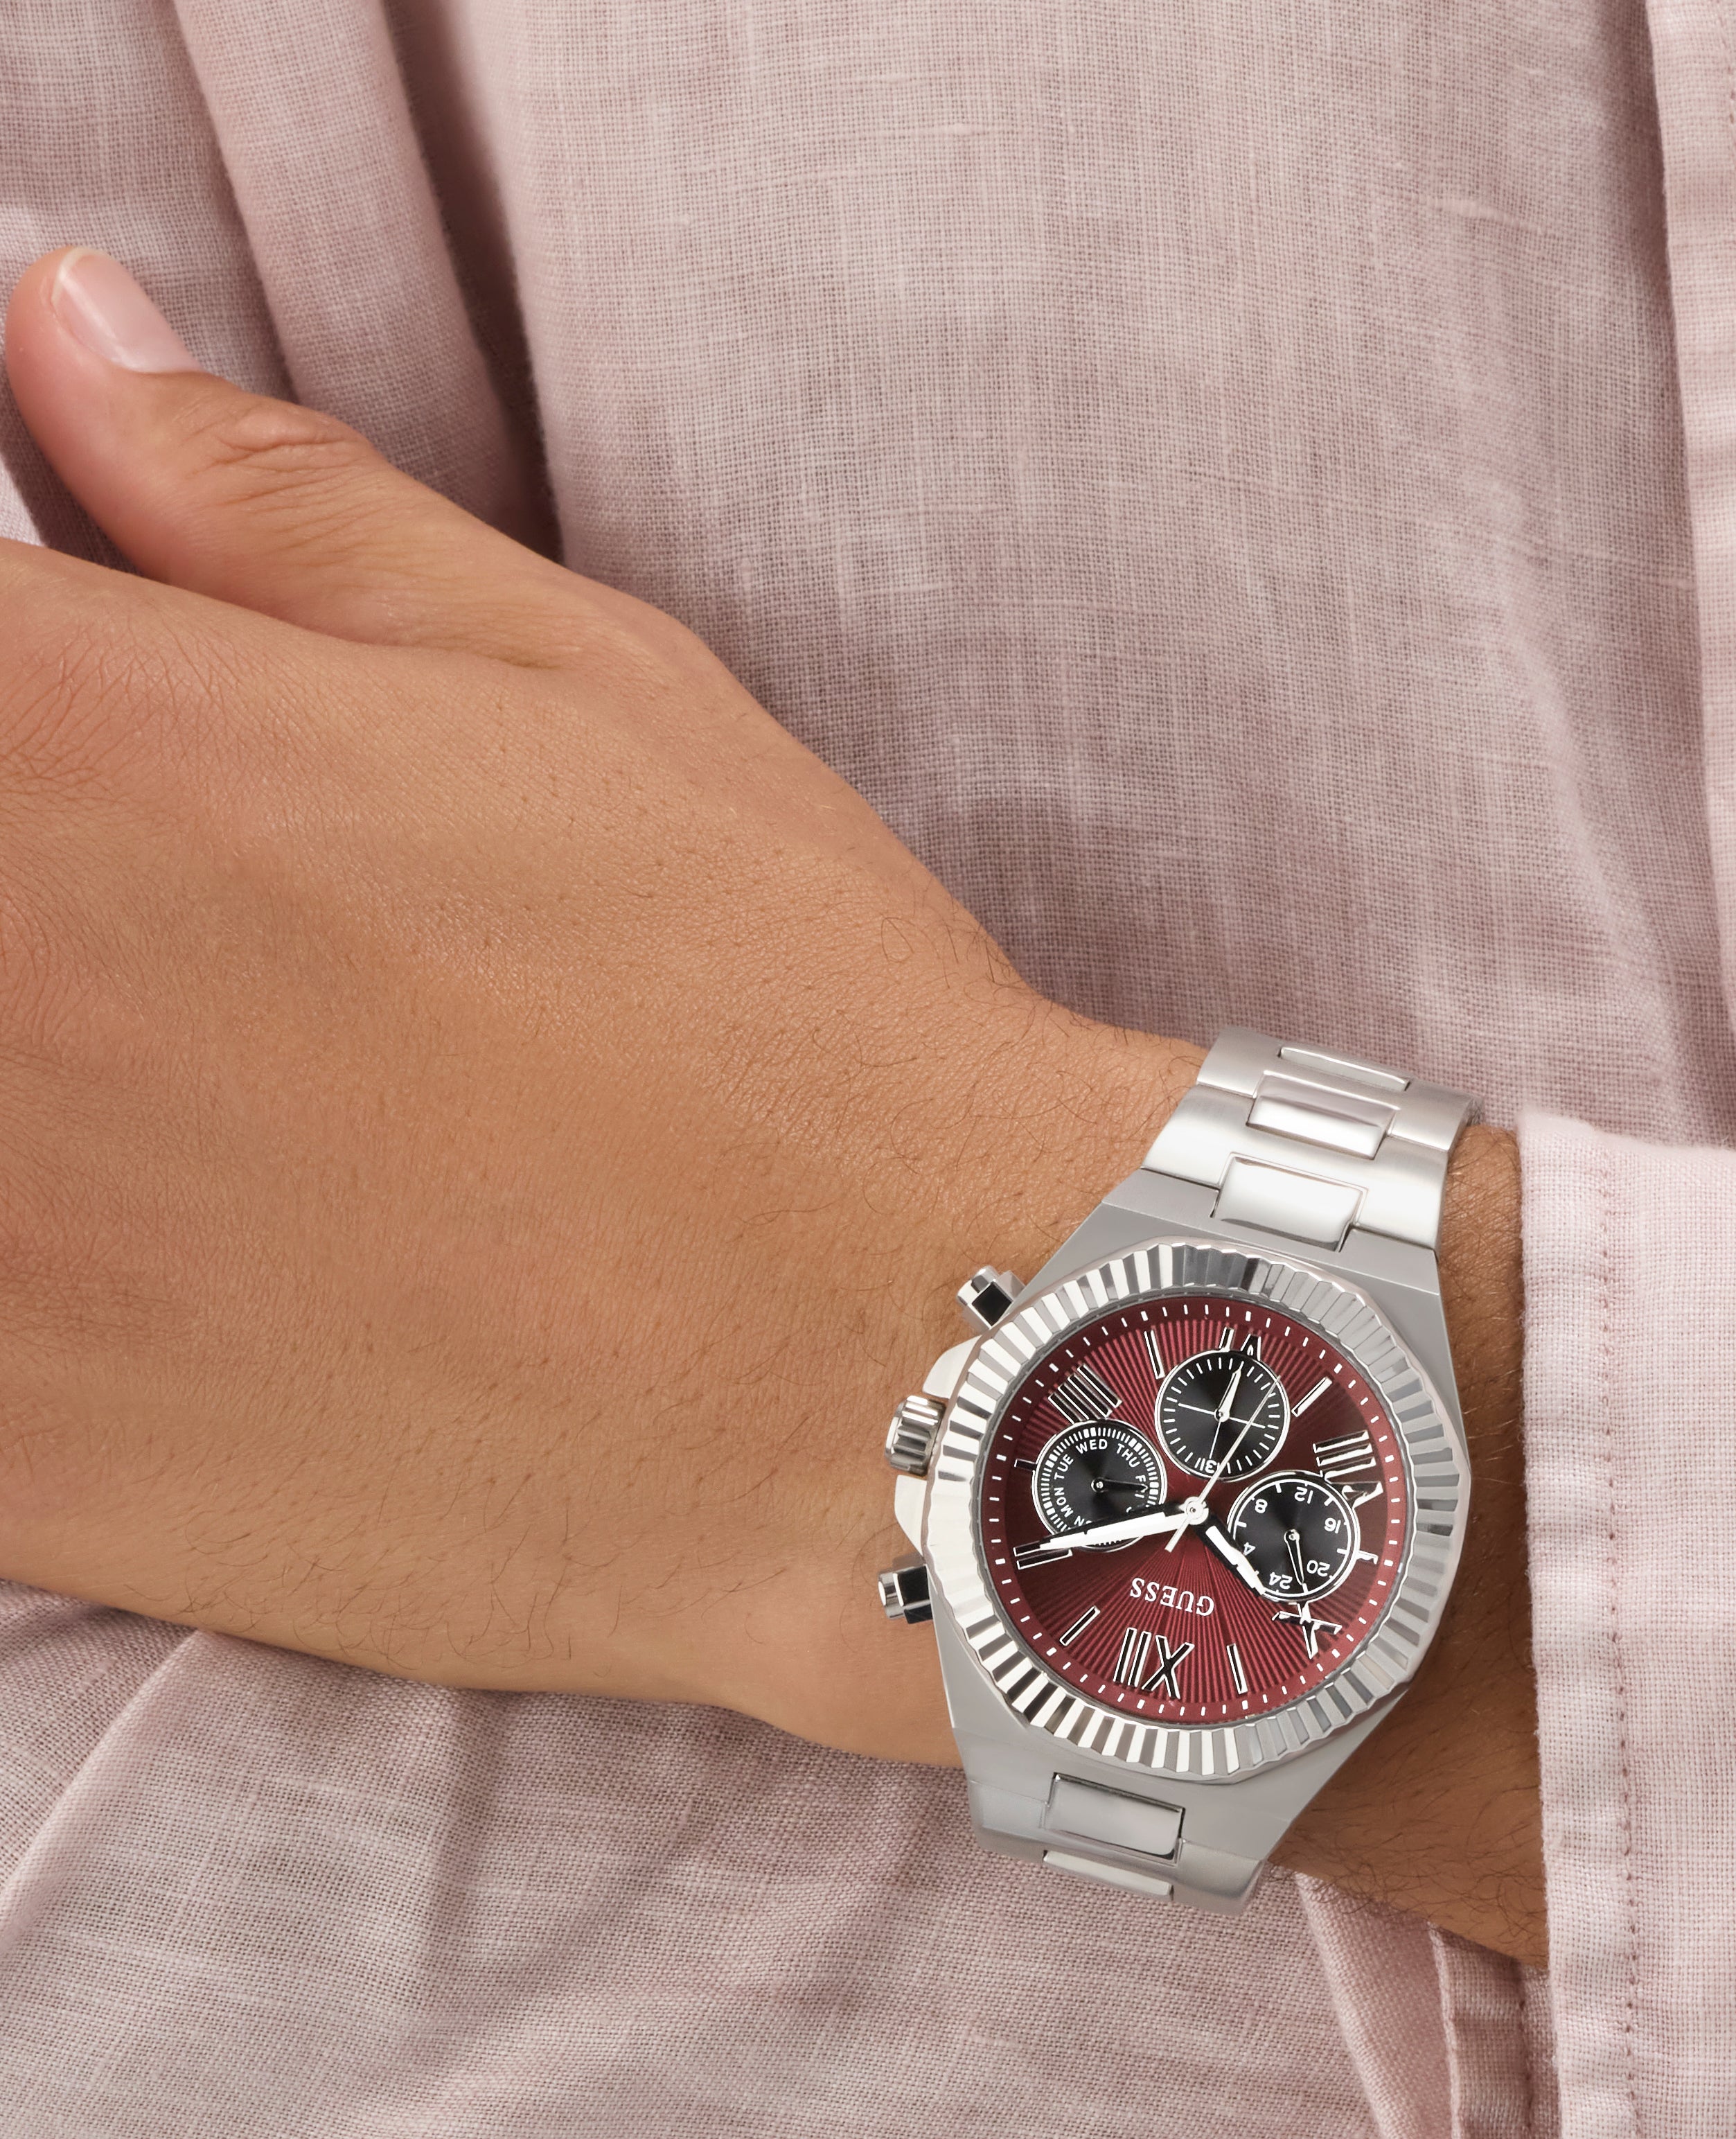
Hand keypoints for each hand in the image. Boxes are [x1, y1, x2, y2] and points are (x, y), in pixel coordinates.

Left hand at [0, 247, 1546, 1961]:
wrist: (913, 1376)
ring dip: (47, 1096)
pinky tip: (176, 1287)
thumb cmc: (780, 1022)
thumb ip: (271, 513)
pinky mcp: (31, 1470)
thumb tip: (57, 336)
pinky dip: (31, 1290)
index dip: (42, 716)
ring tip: (237, 1126)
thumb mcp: (575, 691)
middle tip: (231, 981)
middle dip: (55, 907)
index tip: (125, 770)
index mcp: (76, 732)